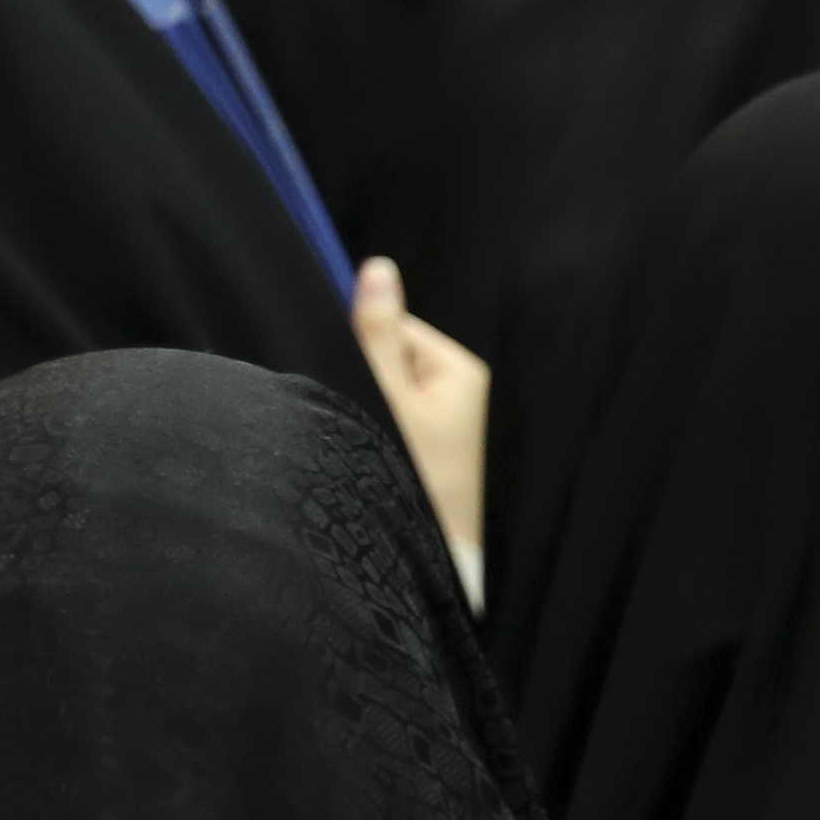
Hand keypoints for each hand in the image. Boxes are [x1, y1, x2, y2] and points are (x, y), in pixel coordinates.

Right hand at [351, 256, 487, 603]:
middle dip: (367, 380)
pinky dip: (382, 430)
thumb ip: (377, 332)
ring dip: (371, 407)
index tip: (352, 382)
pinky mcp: (441, 451)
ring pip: (391, 393)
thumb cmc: (411, 473)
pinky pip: (400, 420)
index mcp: (461, 370)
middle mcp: (466, 392)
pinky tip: (379, 454)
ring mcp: (455, 424)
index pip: (394, 327)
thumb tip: (379, 267)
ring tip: (371, 440)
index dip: (361, 348)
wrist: (433, 552)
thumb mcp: (385, 395)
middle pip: (392, 360)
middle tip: (361, 418)